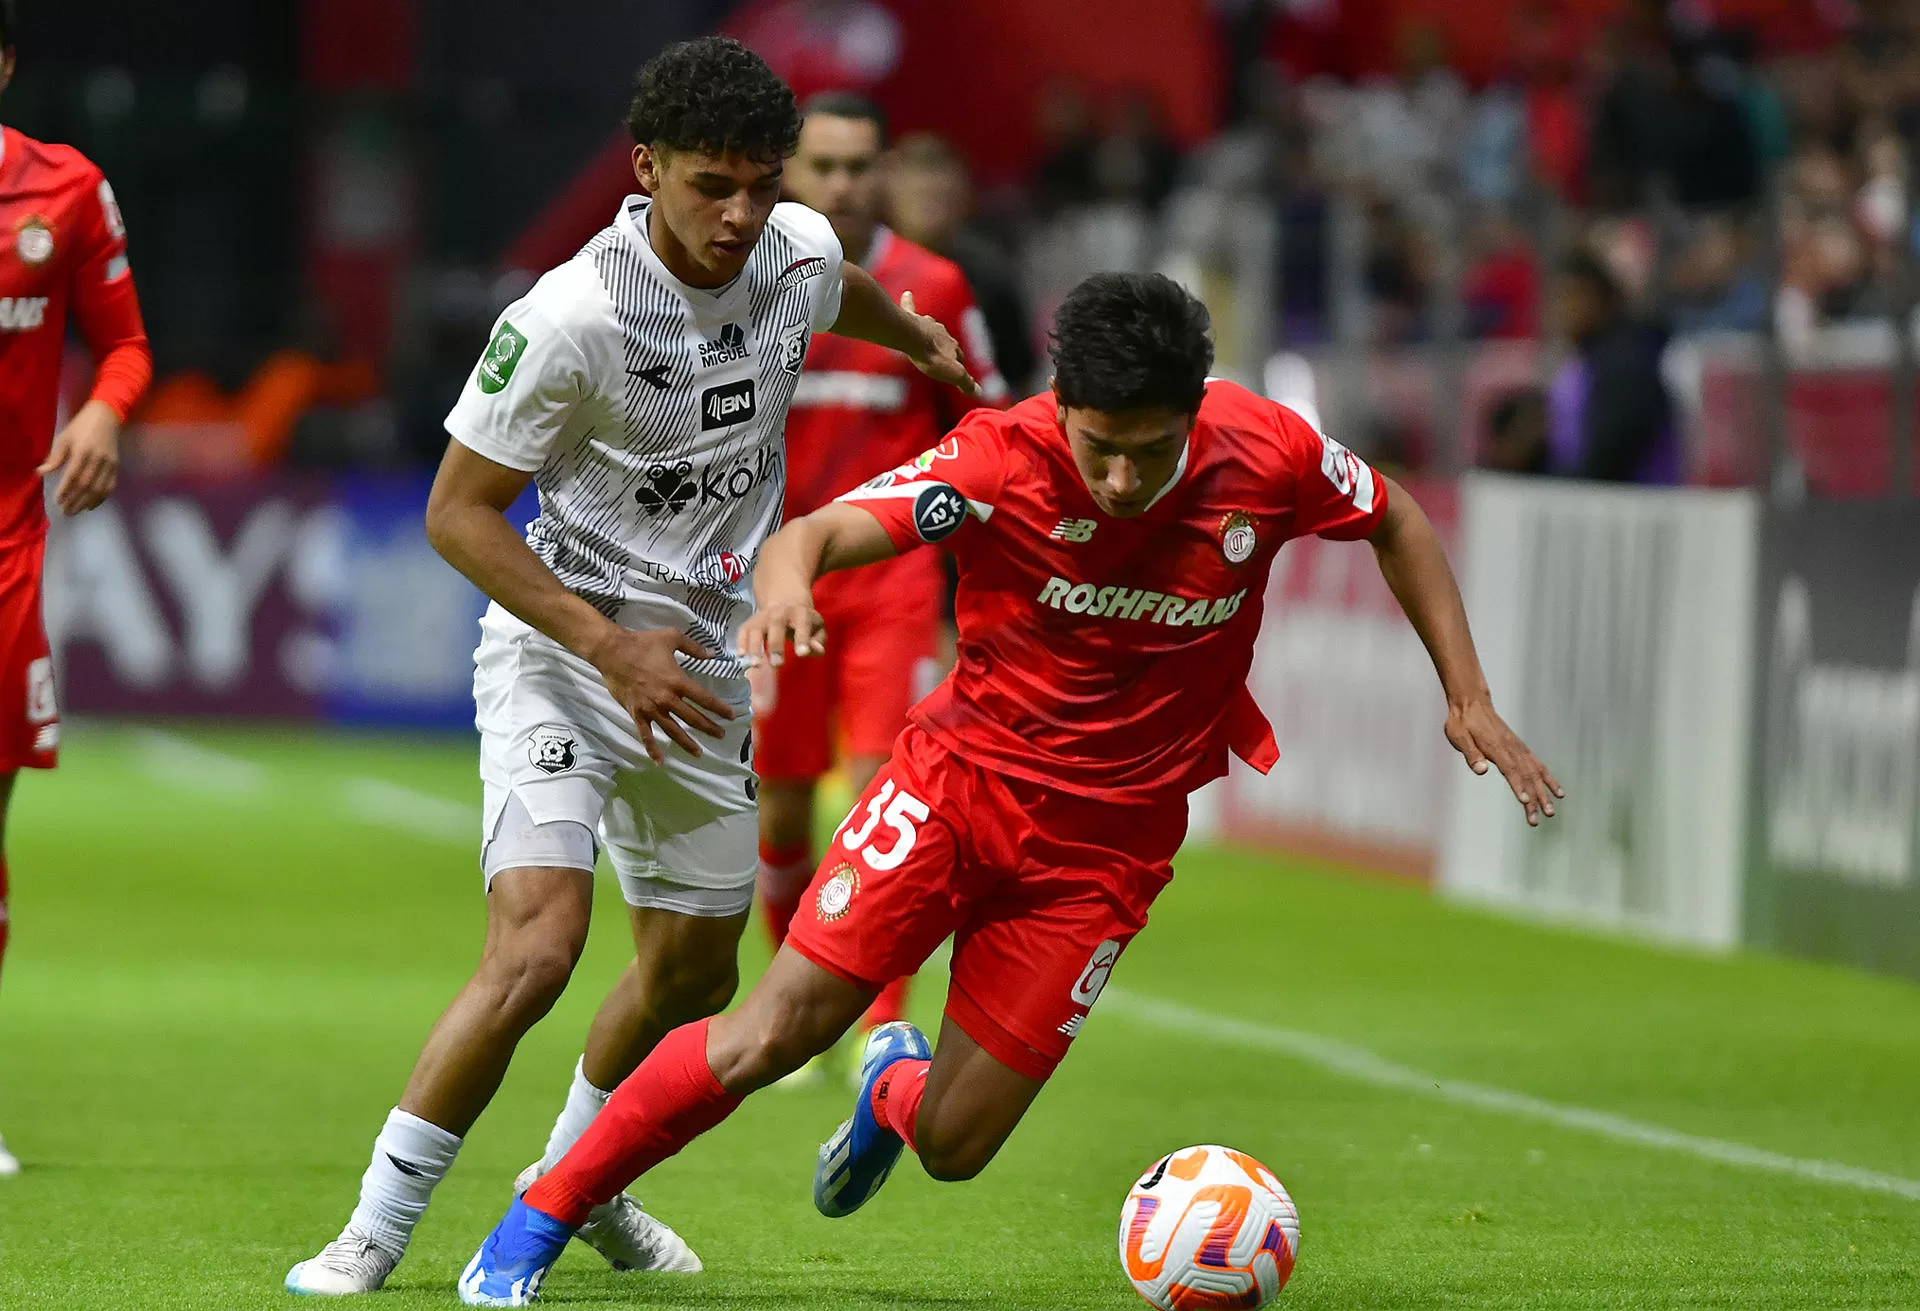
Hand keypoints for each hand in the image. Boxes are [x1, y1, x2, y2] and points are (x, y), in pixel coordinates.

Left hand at [38, 400, 121, 515]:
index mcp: (83, 451)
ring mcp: (109, 464)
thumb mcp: (64, 438)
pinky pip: (110, 486)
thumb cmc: (81, 427)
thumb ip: (55, 457)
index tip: (58, 500)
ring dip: (88, 502)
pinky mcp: (116, 467)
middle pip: (87, 485)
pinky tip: (92, 505)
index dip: (66, 490)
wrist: (106, 417)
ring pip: (99, 488)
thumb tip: (42, 473)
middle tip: (66, 511)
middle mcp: (98, 460)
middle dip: (76, 500)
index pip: (74, 475)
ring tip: (77, 511)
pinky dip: (101, 498)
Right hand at [587, 626, 736, 763]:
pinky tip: (660, 761)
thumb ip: (694, 648)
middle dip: (709, 728)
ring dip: (687, 743)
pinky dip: (652, 749)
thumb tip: (713, 655)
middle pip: (693, 718)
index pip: (704, 699)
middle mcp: (666, 698)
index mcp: (677, 681)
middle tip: (721, 735)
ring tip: (698, 752)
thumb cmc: (642, 643)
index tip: (731, 716)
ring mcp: (651, 708)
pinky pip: (645, 734)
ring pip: (673, 730)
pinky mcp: (636, 713)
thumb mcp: (672, 637)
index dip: (719, 708)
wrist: (612, 651)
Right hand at [736, 598, 826, 670]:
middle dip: (776, 645)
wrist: (786, 599)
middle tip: (777, 664)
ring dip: (754, 646)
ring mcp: (763, 617)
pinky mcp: (751, 622)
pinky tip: (741, 655)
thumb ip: (818, 640)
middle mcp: (780, 613)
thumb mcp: (817, 628)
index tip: (801, 654)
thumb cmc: (805, 621)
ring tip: (756, 665)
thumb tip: (815, 650)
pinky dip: (741, 642)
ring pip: (756, 629)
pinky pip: (743, 630)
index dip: (802, 639)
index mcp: (800, 614)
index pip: (802, 625)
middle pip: (776, 625)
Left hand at [900, 291, 981, 399]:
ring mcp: (927, 324)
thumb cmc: (932, 357)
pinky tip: (907, 293)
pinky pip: (910, 307)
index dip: (957, 365)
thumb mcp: (953, 374)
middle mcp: (942, 333)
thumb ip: (966, 382)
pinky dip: (909, 301)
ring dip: (931, 330)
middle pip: (946, 341)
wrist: (913, 339)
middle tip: (942, 355)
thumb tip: (980, 392)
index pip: (959, 356)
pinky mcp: (911, 318)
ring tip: (928, 336)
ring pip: (931, 327)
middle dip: (946, 348)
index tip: (957, 372)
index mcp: (953, 346)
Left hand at [1445, 699, 1563, 826]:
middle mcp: (1511, 748)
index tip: (1526, 802)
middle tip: (1540, 818)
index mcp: (1496, 747)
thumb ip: (1470, 753)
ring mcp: (1518, 748)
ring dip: (1543, 793)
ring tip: (1551, 811)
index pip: (1510, 770)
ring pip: (1535, 773)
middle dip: (1534, 798)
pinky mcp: (1520, 748)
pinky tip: (1557, 792)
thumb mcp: (1458, 736)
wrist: (1472, 704)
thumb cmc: (1462, 722)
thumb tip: (1481, 770)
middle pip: (1526, 776)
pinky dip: (1548, 779)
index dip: (1518, 786)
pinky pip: (1538, 765)